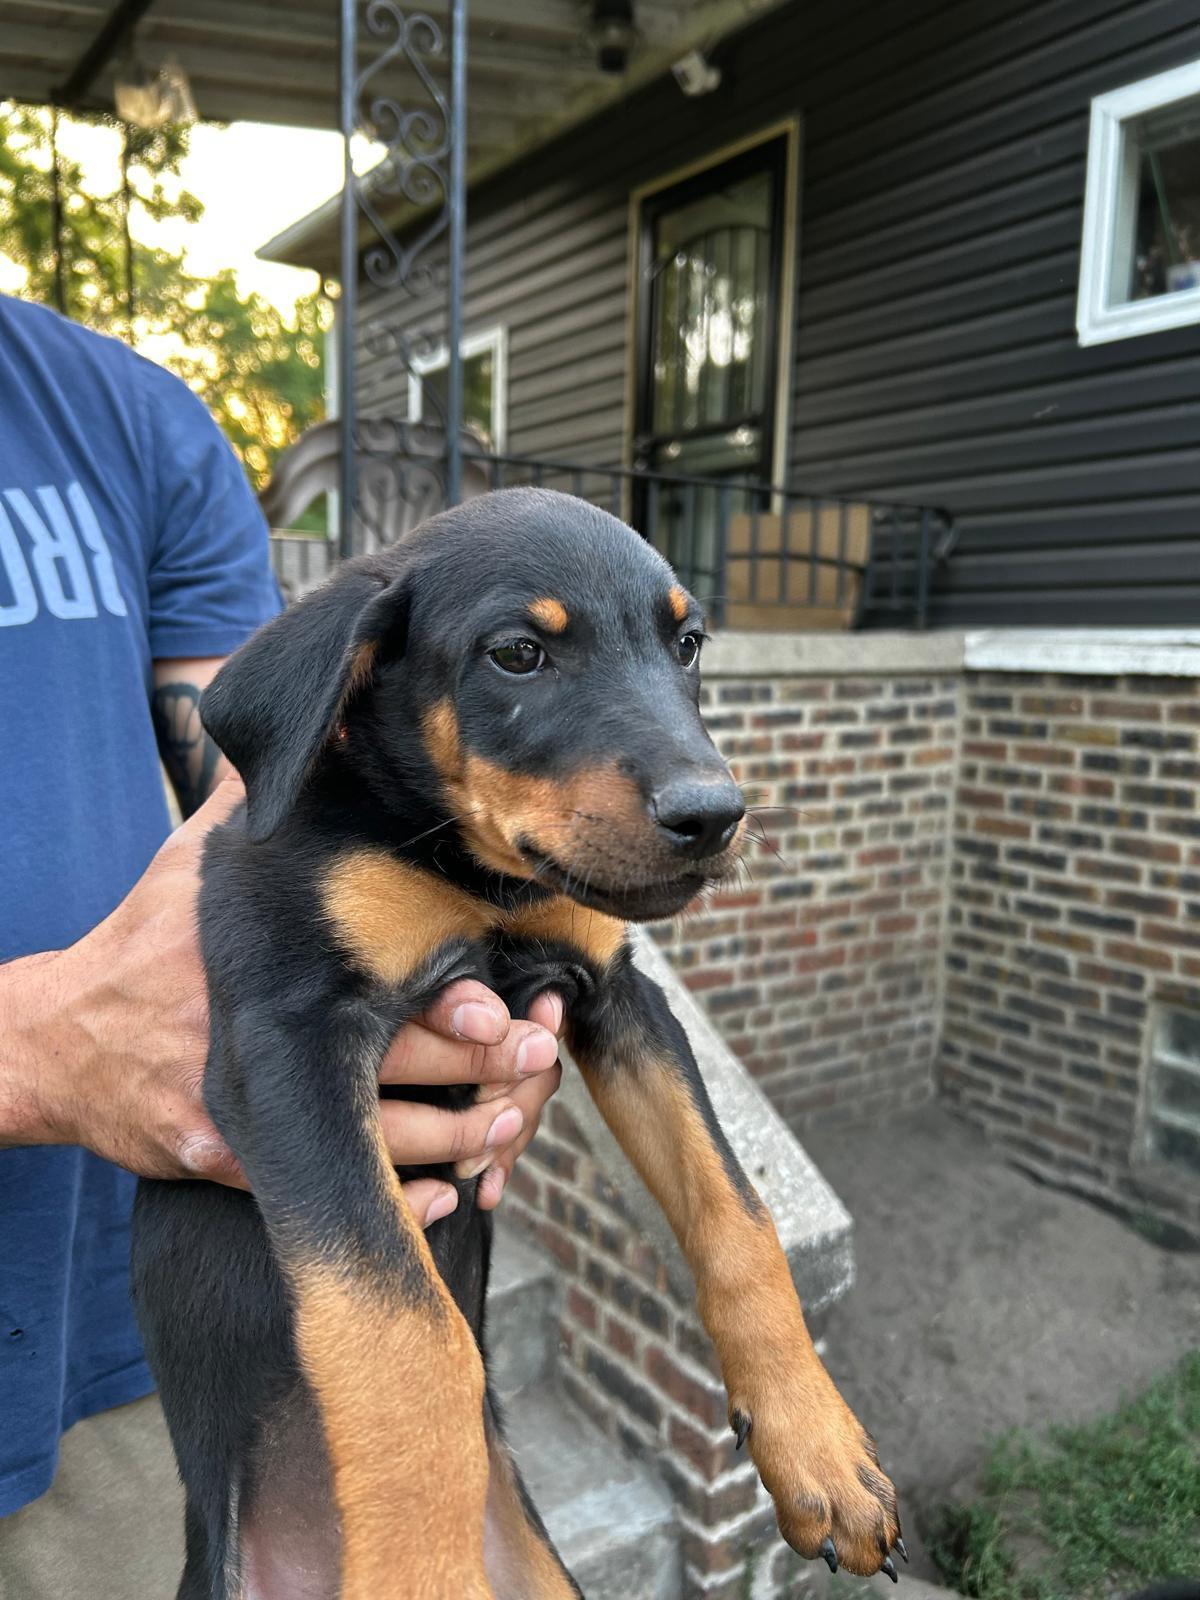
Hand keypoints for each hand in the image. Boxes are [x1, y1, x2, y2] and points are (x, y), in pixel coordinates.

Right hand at [0, 776, 562, 1227]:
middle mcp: (262, 1036)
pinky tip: (441, 1197)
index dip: (446, 1004)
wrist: (54, 1038)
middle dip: (475, 1071)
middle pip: (391, 1066)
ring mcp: (242, 1105)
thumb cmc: (140, 941)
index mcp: (270, 966)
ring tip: (508, 1129)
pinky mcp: (221, 1159)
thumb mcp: (192, 866)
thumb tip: (304, 736)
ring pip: (373, 1140)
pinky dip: (388, 1197)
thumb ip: (254, 811)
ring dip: (453, 1140)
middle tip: (536, 1065)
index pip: (374, 988)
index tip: (504, 1010)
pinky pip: (319, 1186)